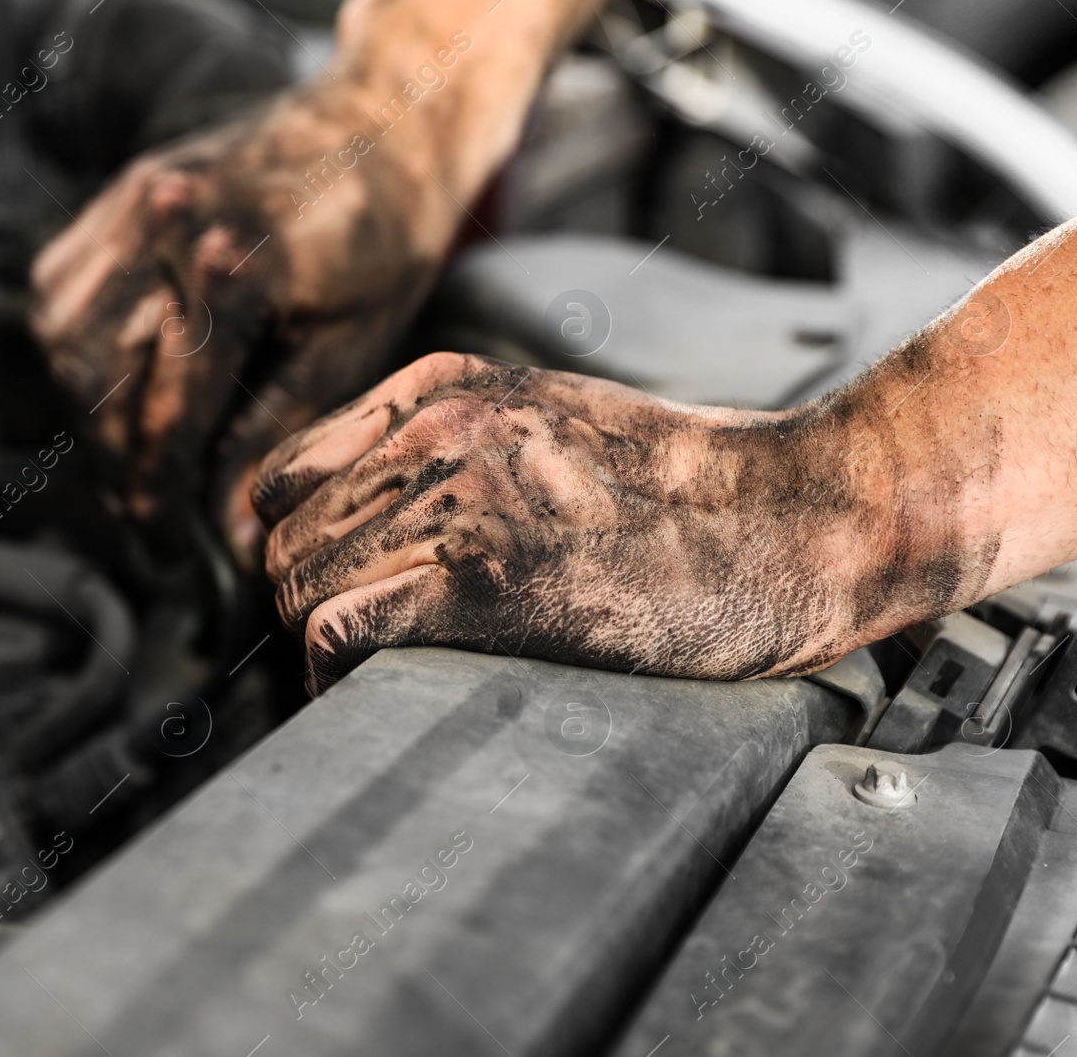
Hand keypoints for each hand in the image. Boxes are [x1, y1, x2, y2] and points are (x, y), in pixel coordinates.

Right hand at [30, 81, 446, 553]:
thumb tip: (233, 538)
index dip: (162, 490)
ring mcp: (134, 197)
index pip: (172, 408)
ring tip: (133, 454)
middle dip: (117, 457)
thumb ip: (279, 435)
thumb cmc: (385, 241)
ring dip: (88, 408)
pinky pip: (58, 286)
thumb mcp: (354, 348)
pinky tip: (117, 382)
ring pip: (62, 334)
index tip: (168, 544)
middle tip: (149, 511)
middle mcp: (170, 220)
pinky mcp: (118, 189)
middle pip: (98, 376)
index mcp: (243, 262)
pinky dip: (74, 347)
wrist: (383, 124)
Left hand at [251, 353, 984, 693]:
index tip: (325, 590)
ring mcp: (455, 502)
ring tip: (375, 673)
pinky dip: (337, 672)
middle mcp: (434, 434)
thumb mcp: (549, 418)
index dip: (291, 545)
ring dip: (316, 645)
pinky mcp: (483, 583)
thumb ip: (448, 446)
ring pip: (296, 587)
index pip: (281, 479)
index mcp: (441, 390)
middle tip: (352, 649)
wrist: (794, 515)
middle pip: (281, 542)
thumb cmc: (684, 487)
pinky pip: (334, 631)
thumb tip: (358, 521)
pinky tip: (381, 685)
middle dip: (303, 603)